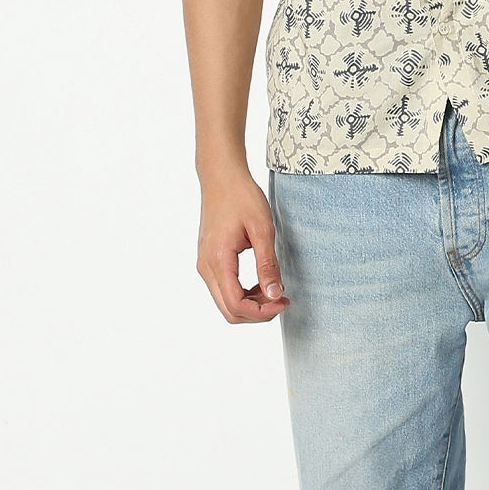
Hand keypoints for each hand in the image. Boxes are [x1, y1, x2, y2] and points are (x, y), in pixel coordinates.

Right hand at [197, 172, 289, 323]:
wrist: (221, 177)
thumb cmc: (242, 197)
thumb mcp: (262, 230)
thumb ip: (267, 265)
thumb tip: (274, 295)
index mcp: (218, 260)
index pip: (236, 305)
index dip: (262, 312)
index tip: (283, 300)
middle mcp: (206, 267)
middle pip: (228, 310)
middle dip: (257, 313)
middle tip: (282, 299)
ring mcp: (205, 264)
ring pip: (225, 302)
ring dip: (251, 304)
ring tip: (274, 291)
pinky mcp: (208, 260)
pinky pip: (224, 288)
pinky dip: (243, 293)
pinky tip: (261, 283)